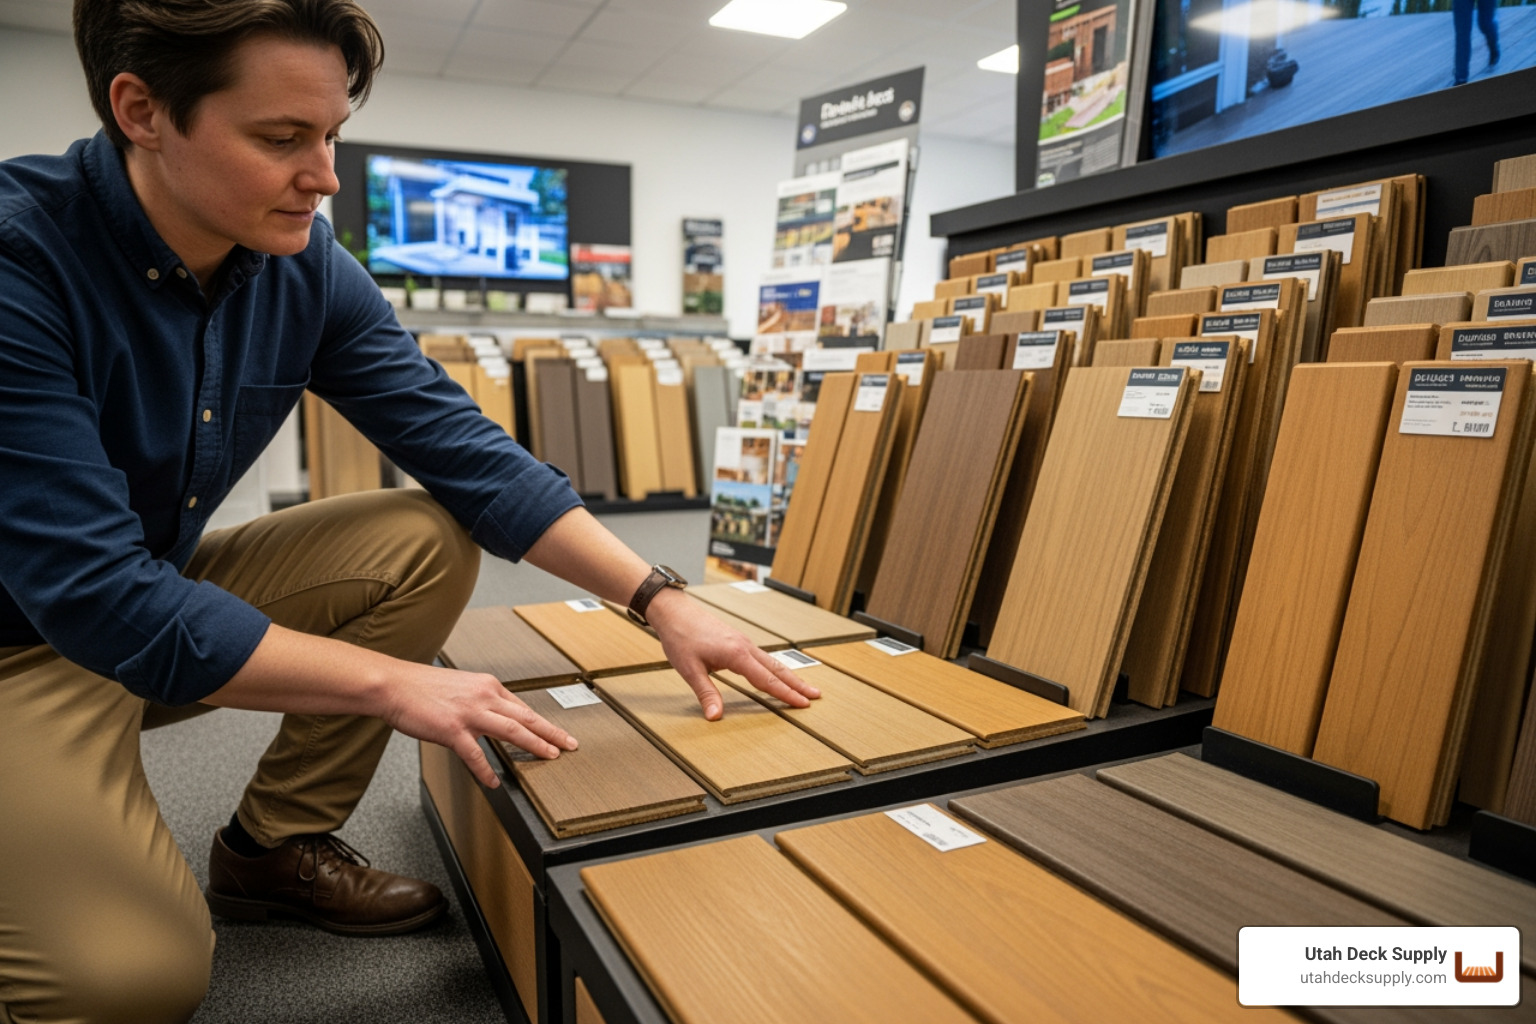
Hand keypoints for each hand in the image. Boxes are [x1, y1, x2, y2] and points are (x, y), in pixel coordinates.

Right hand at [379, 661, 578, 787]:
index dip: (542, 722)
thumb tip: (496, 717)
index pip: (522, 707)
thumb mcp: (461, 686)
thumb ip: (481, 701)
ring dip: (534, 745)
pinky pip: (475, 754)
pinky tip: (494, 781)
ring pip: (511, 730)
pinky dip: (486, 770)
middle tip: (570, 744)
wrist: (394, 684)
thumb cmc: (422, 688)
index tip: (557, 732)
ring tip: (549, 757)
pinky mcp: (452, 729)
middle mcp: (483, 696)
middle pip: (526, 717)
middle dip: (551, 732)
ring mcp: (469, 713)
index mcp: (487, 686)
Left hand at [644, 587, 820, 719]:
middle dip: (797, 684)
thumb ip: (706, 693)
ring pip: (772, 662)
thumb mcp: (690, 669)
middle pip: (777, 669)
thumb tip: (715, 716)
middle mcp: (745, 646)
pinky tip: (777, 673)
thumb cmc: (680, 636)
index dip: (785, 694)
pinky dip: (775, 668)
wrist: (674, 611)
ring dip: (789, 676)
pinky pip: (763, 657)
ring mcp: (743, 642)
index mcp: (736, 654)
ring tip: (803, 687)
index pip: (767, 680)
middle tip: (816, 696)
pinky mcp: (738, 641)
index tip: (802, 704)